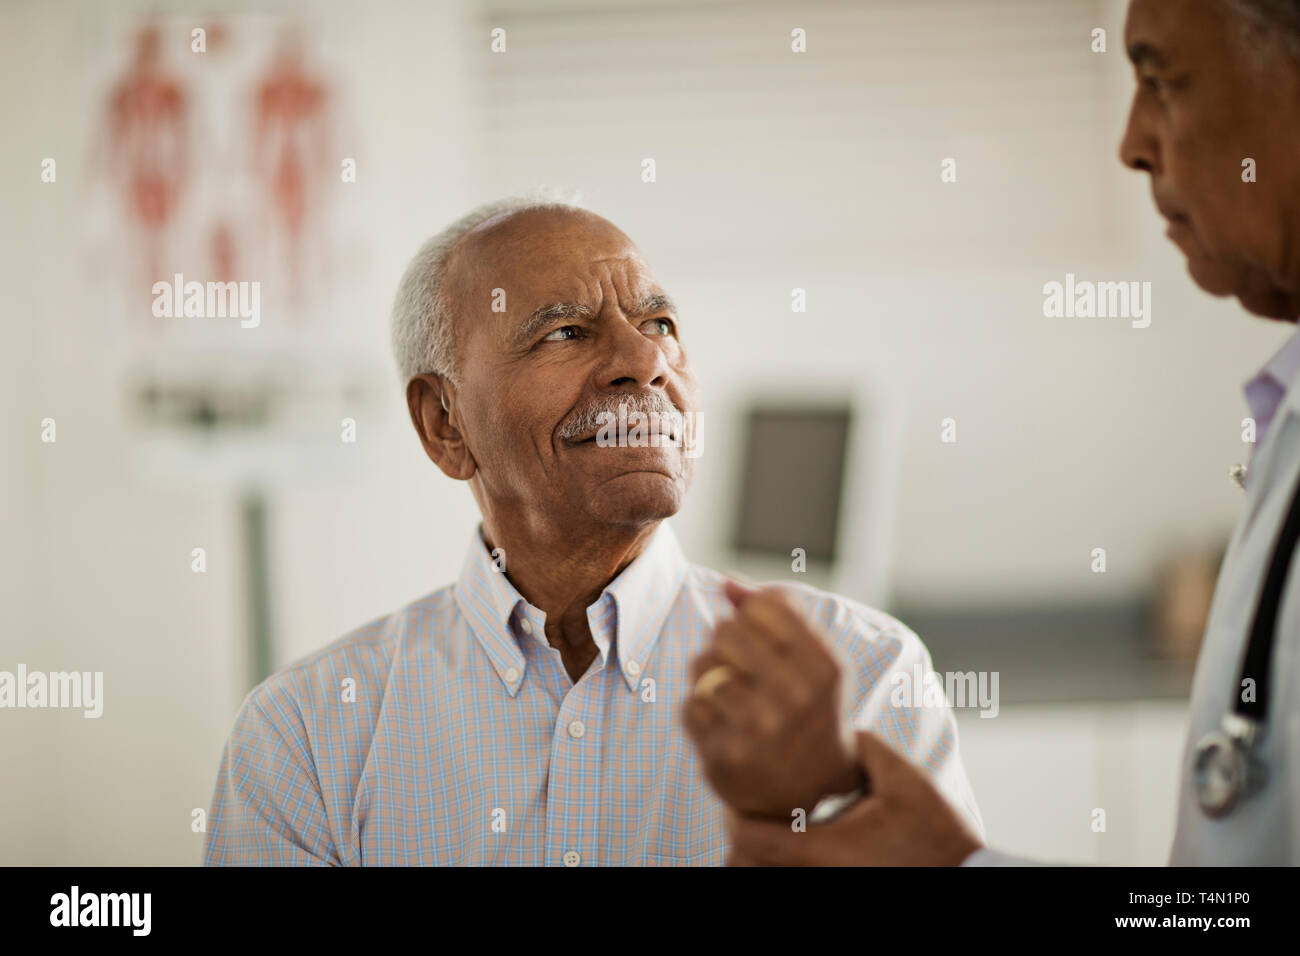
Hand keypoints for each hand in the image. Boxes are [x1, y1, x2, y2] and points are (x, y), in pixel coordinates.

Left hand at [682, 580, 859, 817]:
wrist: (810, 790)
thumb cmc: (810, 709)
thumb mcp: (814, 660)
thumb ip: (778, 613)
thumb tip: (727, 581)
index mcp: (824, 667)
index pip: (764, 604)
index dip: (753, 614)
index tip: (762, 637)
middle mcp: (795, 697)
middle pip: (726, 629)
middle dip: (726, 642)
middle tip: (740, 665)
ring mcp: (758, 729)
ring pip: (700, 665)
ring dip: (707, 675)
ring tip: (729, 693)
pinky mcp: (724, 756)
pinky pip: (688, 704)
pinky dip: (699, 709)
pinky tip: (722, 724)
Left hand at [724, 729, 984, 865]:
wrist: (964, 877)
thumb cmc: (937, 834)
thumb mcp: (905, 780)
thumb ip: (865, 749)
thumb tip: (839, 730)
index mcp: (825, 848)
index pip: (750, 836)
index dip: (735, 812)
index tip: (739, 792)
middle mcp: (818, 874)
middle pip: (745, 865)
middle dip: (741, 836)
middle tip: (746, 806)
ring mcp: (826, 885)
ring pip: (764, 874)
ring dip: (757, 853)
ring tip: (768, 824)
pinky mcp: (837, 884)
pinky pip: (790, 876)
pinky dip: (779, 863)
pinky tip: (794, 838)